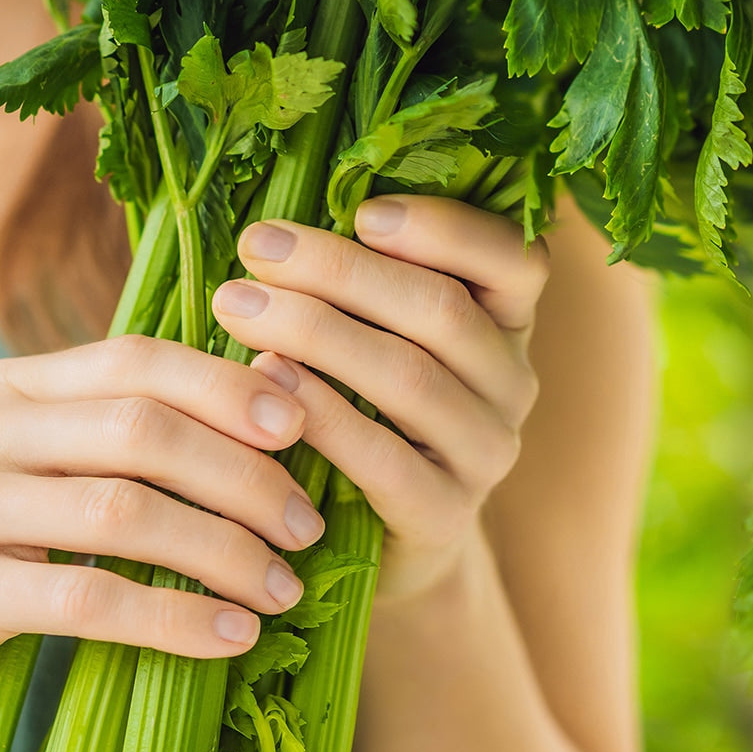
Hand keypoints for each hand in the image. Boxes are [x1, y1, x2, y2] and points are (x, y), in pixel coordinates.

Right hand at [0, 337, 322, 744]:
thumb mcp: (34, 466)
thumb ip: (123, 433)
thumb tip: (265, 410)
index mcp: (18, 388)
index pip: (142, 360)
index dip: (231, 387)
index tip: (305, 426)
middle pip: (145, 430)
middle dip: (244, 476)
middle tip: (306, 525)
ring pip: (124, 509)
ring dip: (222, 549)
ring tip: (281, 587)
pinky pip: (86, 597)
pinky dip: (171, 617)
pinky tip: (228, 639)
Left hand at [213, 195, 548, 601]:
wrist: (372, 538)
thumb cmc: (359, 404)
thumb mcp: (374, 332)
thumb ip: (358, 279)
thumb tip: (279, 221)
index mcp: (508, 321)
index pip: (515, 259)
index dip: (446, 229)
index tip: (361, 213)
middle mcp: (513, 383)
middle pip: (442, 311)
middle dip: (341, 270)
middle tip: (255, 247)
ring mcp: (487, 453)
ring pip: (410, 377)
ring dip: (316, 331)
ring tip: (236, 305)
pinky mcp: (446, 516)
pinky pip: (385, 458)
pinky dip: (321, 412)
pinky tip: (265, 378)